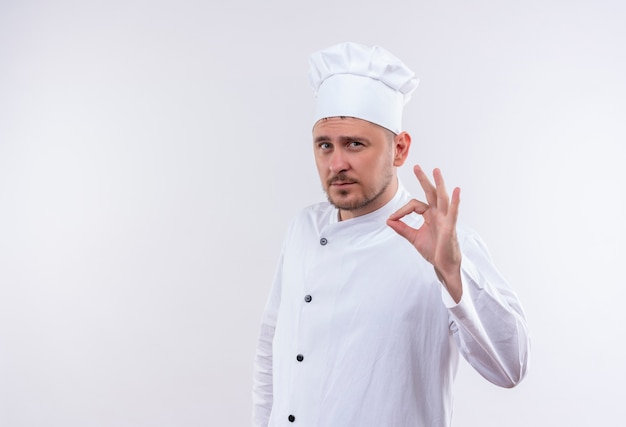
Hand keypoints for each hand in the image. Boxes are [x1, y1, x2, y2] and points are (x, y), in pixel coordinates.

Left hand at [386, 165, 462, 301]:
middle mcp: (438, 214)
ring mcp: (445, 219)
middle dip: (423, 180)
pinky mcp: (450, 226)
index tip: (392, 219)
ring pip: (442, 198)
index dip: (401, 210)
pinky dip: (455, 202)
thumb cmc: (433, 250)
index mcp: (430, 215)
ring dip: (439, 184)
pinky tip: (456, 191)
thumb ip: (402, 229)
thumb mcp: (414, 238)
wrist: (444, 265)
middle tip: (416, 167)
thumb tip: (389, 221)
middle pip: (430, 193)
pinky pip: (453, 212)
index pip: (414, 205)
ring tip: (436, 171)